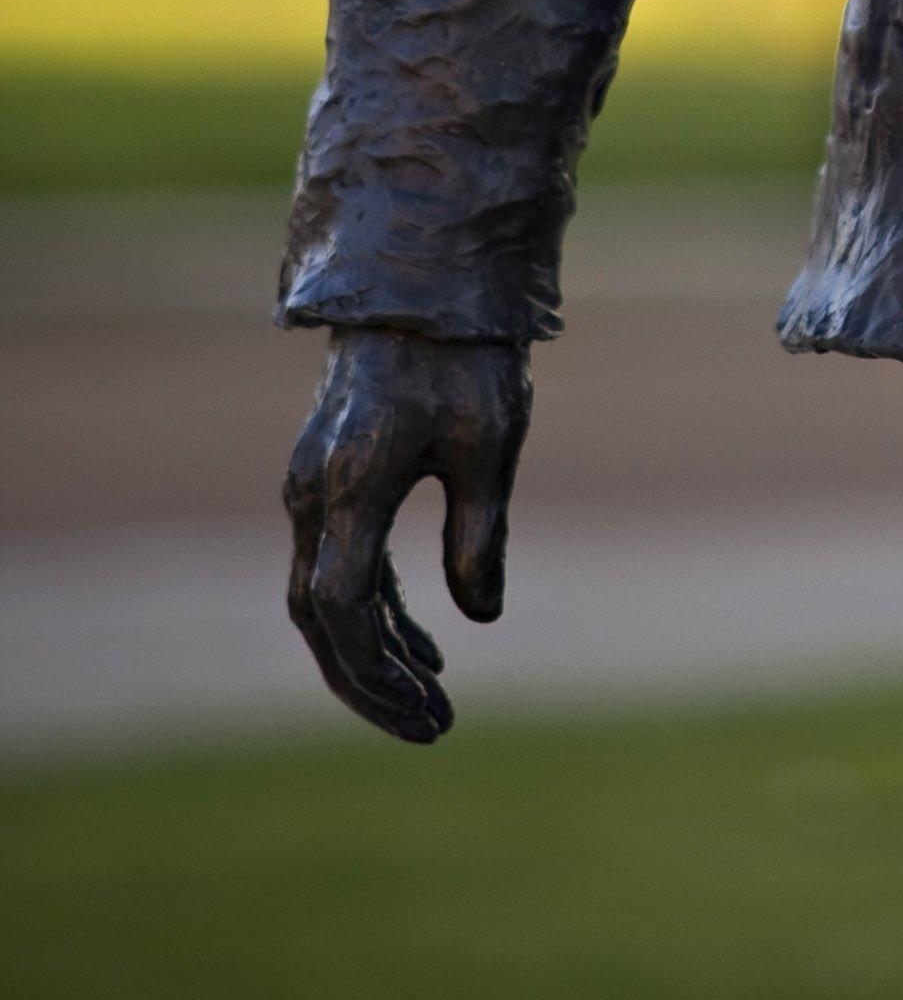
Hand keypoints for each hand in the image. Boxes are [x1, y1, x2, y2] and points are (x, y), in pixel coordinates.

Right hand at [284, 331, 532, 741]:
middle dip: (371, 681)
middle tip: (434, 726)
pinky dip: (377, 610)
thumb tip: (481, 617)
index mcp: (350, 486)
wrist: (421, 273)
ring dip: (374, 652)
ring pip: (325, 595)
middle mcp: (314, 491)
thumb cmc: (465, 352)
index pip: (343, 610)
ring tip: (435, 700)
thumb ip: (478, 532)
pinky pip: (341, 562)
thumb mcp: (490, 439)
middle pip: (322, 617)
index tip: (431, 714)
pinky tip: (426, 645)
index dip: (379, 673)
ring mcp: (314, 483)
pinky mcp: (330, 473)